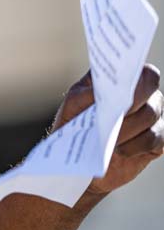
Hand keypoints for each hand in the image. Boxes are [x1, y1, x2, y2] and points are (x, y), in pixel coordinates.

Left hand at [51, 65, 163, 195]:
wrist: (78, 156)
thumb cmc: (75, 122)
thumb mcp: (74, 105)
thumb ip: (88, 95)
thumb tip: (104, 92)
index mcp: (126, 82)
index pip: (145, 73)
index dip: (140, 79)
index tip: (124, 89)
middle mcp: (145, 97)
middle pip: (151, 96)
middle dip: (130, 107)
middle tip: (111, 118)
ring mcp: (153, 119)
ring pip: (150, 117)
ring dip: (127, 129)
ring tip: (108, 139)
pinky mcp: (156, 142)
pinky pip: (153, 140)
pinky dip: (133, 145)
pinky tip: (118, 150)